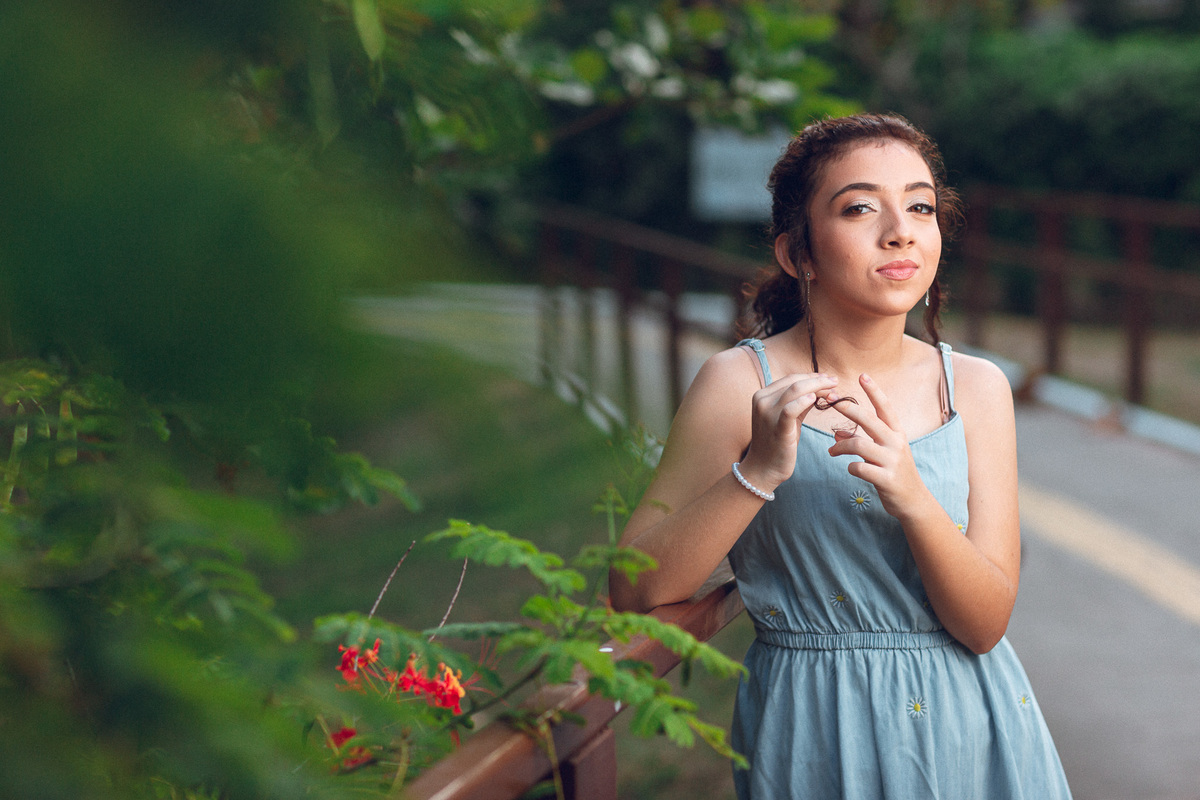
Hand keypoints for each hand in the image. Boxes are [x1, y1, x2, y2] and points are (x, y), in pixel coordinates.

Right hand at [739, 373, 837, 490]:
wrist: (763, 468)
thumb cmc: (777, 443)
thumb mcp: (787, 418)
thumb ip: (799, 402)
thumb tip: (818, 389)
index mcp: (762, 395)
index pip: (790, 378)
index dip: (811, 376)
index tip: (828, 378)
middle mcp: (762, 400)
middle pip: (794, 381)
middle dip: (818, 379)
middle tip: (835, 381)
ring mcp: (767, 413)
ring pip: (795, 390)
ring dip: (817, 386)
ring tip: (833, 389)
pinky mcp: (776, 427)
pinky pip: (791, 409)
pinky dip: (804, 401)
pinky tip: (816, 399)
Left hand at [824, 373, 929, 518]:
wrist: (913, 501)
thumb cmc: (894, 472)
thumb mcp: (882, 453)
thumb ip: (862, 440)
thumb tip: (837, 432)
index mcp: (897, 433)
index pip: (885, 407)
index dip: (874, 391)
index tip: (862, 376)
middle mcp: (896, 443)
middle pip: (869, 420)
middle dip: (848, 408)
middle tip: (830, 401)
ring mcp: (892, 461)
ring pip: (859, 445)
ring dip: (841, 446)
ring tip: (832, 451)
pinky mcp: (886, 479)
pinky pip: (860, 468)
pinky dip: (850, 467)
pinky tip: (849, 469)